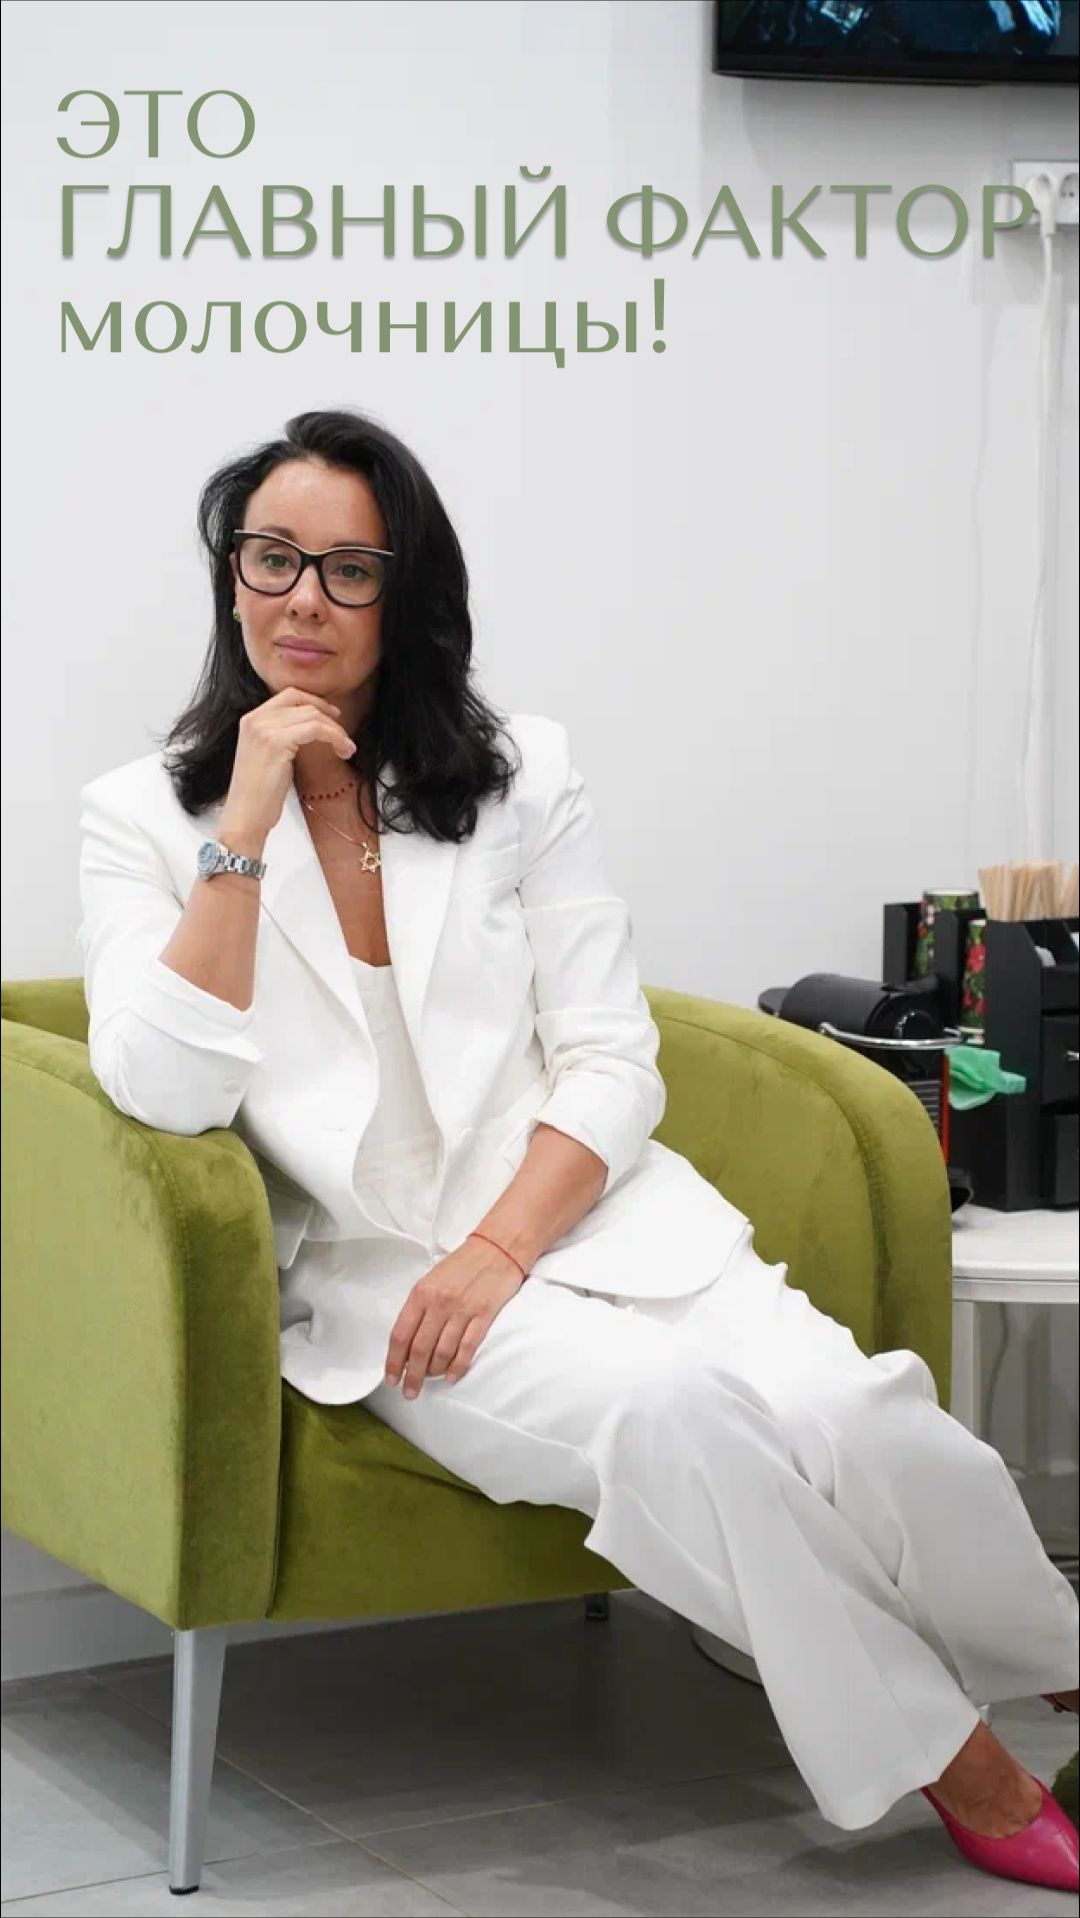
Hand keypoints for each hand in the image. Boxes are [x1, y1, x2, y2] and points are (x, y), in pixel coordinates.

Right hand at [220, 686, 357, 845]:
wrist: (245, 816)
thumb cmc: (259, 794)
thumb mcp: (268, 756)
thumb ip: (282, 736)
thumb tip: (312, 726)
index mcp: (251, 719)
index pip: (289, 695)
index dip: (315, 702)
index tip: (333, 716)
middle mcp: (255, 719)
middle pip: (302, 702)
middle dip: (328, 715)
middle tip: (344, 734)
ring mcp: (264, 729)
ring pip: (312, 715)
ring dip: (336, 731)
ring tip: (347, 749)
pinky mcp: (276, 742)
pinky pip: (315, 729)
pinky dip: (335, 737)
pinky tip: (343, 750)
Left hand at [383, 1236, 524, 1396]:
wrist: (497, 1248)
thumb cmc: (462, 1265)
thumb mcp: (431, 1280)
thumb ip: (418, 1308)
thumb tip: (407, 1343)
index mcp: (421, 1293)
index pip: (400, 1335)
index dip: (394, 1362)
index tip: (392, 1378)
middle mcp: (439, 1303)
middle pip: (419, 1350)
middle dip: (412, 1375)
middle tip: (410, 1391)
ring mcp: (462, 1310)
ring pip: (442, 1353)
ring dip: (434, 1373)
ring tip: (431, 1381)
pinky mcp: (484, 1315)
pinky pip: (467, 1349)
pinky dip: (457, 1367)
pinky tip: (451, 1377)